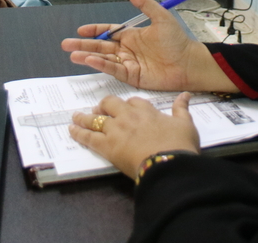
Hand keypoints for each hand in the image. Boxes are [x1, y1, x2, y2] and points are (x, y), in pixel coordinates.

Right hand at [60, 0, 238, 92]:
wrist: (189, 63)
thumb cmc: (177, 41)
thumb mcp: (160, 17)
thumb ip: (144, 4)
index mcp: (133, 35)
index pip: (109, 32)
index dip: (95, 31)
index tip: (80, 29)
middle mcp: (128, 50)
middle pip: (101, 46)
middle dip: (84, 44)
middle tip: (66, 44)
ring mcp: (129, 64)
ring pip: (104, 59)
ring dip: (88, 56)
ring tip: (73, 54)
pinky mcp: (132, 77)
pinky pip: (114, 70)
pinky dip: (102, 66)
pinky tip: (90, 60)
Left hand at [70, 92, 199, 177]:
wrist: (168, 163)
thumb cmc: (179, 144)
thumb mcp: (186, 124)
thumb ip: (182, 109)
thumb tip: (185, 95)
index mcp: (146, 110)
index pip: (134, 101)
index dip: (128, 105)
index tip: (126, 108)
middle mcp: (128, 116)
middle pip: (110, 104)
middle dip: (104, 106)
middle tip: (99, 110)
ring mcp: (115, 130)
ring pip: (95, 119)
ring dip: (84, 117)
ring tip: (76, 117)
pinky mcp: (106, 146)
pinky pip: (88, 137)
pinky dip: (78, 132)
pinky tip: (71, 130)